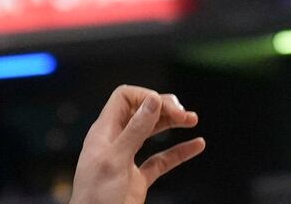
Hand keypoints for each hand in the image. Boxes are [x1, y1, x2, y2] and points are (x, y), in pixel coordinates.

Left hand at [70, 86, 204, 203]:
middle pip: (142, 111)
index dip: (146, 96)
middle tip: (185, 115)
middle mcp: (116, 142)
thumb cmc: (95, 199)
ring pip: (153, 132)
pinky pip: (161, 159)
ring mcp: (128, 159)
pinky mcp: (138, 178)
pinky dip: (179, 152)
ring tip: (193, 121)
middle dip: (165, 108)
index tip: (166, 106)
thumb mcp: (115, 160)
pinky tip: (196, 146)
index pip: (125, 98)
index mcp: (104, 132)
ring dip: (173, 124)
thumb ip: (135, 130)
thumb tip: (153, 100)